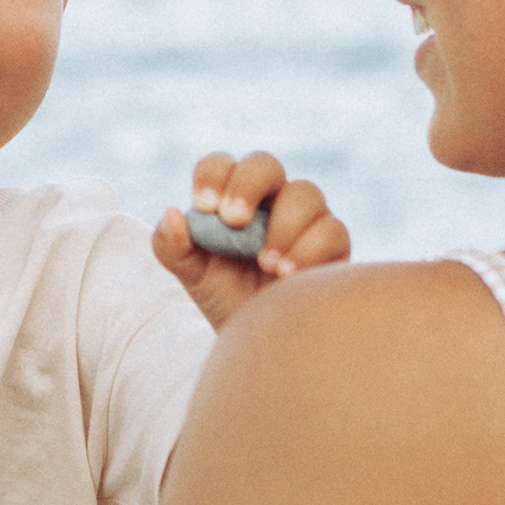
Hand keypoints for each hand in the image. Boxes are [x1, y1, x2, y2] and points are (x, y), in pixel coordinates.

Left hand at [154, 151, 349, 328]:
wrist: (262, 339)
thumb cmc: (225, 297)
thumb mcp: (192, 276)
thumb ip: (172, 247)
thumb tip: (171, 216)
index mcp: (230, 197)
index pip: (221, 165)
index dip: (213, 175)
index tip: (203, 205)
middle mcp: (270, 199)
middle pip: (265, 165)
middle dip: (248, 186)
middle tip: (233, 220)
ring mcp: (305, 217)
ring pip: (304, 193)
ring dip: (283, 225)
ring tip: (265, 263)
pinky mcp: (333, 243)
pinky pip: (332, 230)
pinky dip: (310, 250)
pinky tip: (289, 276)